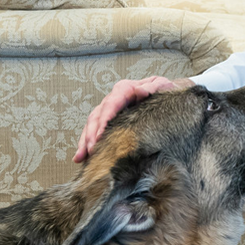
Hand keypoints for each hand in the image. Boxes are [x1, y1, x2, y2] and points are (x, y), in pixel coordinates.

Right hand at [73, 76, 192, 162]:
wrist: (164, 94)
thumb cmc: (163, 90)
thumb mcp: (162, 85)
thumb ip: (153, 87)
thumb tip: (140, 91)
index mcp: (124, 89)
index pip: (111, 104)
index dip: (104, 119)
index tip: (100, 135)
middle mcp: (113, 99)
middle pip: (97, 116)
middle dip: (92, 134)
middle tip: (92, 150)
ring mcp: (108, 110)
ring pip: (92, 125)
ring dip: (86, 141)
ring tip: (82, 157)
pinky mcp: (108, 121)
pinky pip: (93, 132)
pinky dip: (86, 144)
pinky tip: (81, 158)